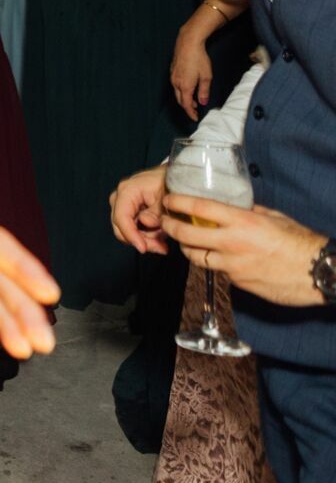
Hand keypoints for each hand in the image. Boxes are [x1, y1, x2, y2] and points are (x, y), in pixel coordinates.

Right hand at [109, 165, 169, 253]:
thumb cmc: (172, 185)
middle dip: (141, 240)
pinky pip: (134, 228)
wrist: (177, 178)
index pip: (121, 217)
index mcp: (128, 190)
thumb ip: (156, 213)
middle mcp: (121, 197)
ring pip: (127, 231)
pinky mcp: (131, 211)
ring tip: (165, 238)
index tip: (143, 248)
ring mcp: (124, 204)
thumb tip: (145, 223)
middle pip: (121, 227)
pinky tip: (161, 234)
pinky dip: (147, 235)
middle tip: (161, 247)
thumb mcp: (168, 199)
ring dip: (147, 238)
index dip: (130, 235)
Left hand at [161, 200, 328, 306]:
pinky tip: (217, 258)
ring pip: (196, 256)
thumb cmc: (300, 242)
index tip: (168, 200)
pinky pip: (216, 271)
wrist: (317, 272)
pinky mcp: (237, 282)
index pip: (199, 207)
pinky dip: (212, 263)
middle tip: (165, 221)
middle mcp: (232, 242)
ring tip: (186, 241)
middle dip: (170, 226)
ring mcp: (232, 265)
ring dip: (187, 248)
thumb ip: (249, 212)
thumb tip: (233, 207)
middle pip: (186, 234)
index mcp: (242, 221)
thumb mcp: (274, 217)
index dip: (178, 202)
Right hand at [170, 22, 213, 121]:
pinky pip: (175, 85)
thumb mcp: (206, 76)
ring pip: (177, 92)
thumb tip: (202, 102)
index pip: (186, 105)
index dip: (190, 113)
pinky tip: (188, 87)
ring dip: (184, 98)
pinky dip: (181, 90)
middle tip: (195, 110)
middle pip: (180, 100)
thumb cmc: (199, 59)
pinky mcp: (172, 71)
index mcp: (185, 86)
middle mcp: (176, 83)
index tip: (195, 118)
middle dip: (187, 107)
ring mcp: (173, 77)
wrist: (187, 44)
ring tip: (194, 99)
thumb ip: (204, 91)